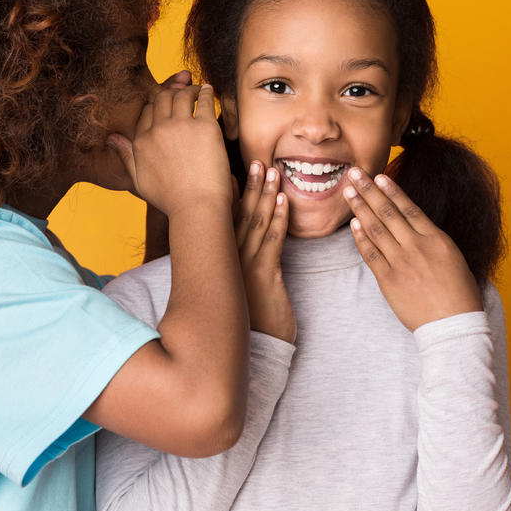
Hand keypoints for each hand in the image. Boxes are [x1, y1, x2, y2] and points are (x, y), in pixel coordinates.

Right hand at [108, 83, 231, 215]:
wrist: (196, 208)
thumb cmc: (170, 200)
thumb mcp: (139, 180)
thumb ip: (126, 156)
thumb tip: (112, 138)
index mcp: (142, 142)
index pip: (146, 113)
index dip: (156, 105)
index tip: (167, 105)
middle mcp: (158, 130)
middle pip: (162, 99)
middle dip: (171, 92)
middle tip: (182, 91)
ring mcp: (181, 127)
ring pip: (181, 95)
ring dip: (189, 89)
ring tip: (197, 90)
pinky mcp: (205, 128)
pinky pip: (203, 101)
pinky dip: (205, 92)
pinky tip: (207, 90)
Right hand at [235, 161, 294, 342]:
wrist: (261, 349)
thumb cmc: (254, 318)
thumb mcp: (243, 286)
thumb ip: (242, 262)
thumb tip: (246, 241)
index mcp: (225, 260)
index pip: (228, 220)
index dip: (236, 194)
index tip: (240, 170)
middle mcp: (231, 260)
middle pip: (241, 215)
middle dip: (251, 186)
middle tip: (257, 161)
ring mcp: (246, 267)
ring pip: (257, 224)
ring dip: (266, 195)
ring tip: (272, 172)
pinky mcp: (264, 276)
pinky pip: (273, 241)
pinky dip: (280, 219)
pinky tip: (285, 201)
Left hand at [342, 168, 481, 330]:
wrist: (453, 325)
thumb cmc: (459, 294)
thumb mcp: (453, 258)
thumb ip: (432, 241)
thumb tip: (415, 228)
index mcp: (436, 239)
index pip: (409, 208)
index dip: (391, 190)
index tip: (378, 176)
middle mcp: (417, 246)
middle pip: (388, 212)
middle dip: (369, 190)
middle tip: (354, 173)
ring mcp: (401, 263)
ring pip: (376, 229)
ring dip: (360, 208)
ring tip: (348, 192)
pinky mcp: (389, 281)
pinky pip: (371, 254)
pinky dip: (361, 238)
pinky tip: (354, 224)